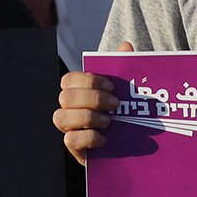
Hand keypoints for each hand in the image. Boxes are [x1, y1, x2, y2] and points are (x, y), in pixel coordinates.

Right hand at [54, 41, 133, 163]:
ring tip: (109, 122)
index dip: (88, 81)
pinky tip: (104, 139)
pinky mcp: (75, 150)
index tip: (112, 86)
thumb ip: (125, 68)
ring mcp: (70, 130)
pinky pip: (69, 140)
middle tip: (115, 105)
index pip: (69, 80)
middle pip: (65, 96)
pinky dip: (88, 137)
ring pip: (60, 117)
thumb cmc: (127, 115)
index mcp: (79, 93)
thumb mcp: (128, 91)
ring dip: (87, 117)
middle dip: (92, 98)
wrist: (136, 148)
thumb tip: (125, 47)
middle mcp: (70, 110)